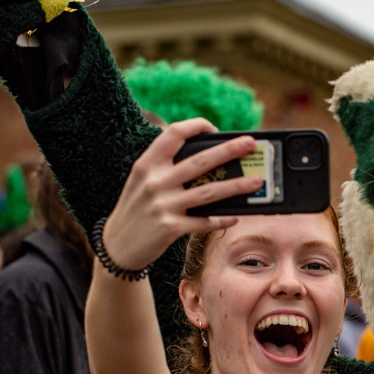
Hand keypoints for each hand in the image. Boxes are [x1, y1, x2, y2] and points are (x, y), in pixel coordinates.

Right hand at [100, 120, 264, 271]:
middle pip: (200, 161)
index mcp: (147, 164)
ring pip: (209, 192)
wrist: (117, 246)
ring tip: (256, 181)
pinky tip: (236, 216)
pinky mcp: (170, 228)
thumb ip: (166, 167)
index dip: (197, 127)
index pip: (174, 134)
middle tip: (250, 143)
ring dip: (237, 186)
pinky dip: (221, 219)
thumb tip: (210, 159)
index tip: (215, 129)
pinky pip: (204, 221)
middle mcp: (154, 181)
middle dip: (229, 150)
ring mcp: (163, 205)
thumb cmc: (137, 209)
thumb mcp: (142, 181)